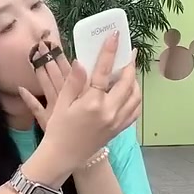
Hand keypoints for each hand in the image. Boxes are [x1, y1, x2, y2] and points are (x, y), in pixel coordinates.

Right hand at [24, 32, 139, 170]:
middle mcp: (109, 112)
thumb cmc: (58, 130)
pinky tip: (130, 93)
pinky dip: (136, 99)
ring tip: (129, 71)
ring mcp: (116, 122)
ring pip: (135, 97)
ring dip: (134, 81)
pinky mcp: (118, 129)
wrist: (63, 156)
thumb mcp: (61, 104)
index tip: (114, 37)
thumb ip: (73, 82)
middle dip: (129, 65)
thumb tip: (81, 62)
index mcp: (92, 103)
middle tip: (129, 52)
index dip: (109, 52)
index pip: (104, 72)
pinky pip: (134, 111)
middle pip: (126, 83)